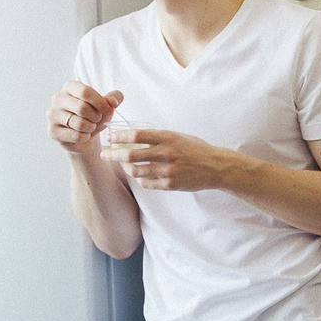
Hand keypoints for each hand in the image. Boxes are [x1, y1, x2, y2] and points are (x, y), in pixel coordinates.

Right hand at [49, 82, 120, 153]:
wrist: (84, 136)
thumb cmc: (94, 115)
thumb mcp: (107, 105)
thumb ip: (115, 98)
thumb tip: (113, 101)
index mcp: (70, 87)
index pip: (85, 92)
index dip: (100, 103)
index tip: (109, 110)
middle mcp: (57, 98)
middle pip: (82, 108)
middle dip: (96, 117)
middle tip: (98, 120)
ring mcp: (52, 115)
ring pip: (79, 123)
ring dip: (91, 127)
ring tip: (91, 127)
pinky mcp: (52, 131)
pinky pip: (75, 136)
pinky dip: (85, 137)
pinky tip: (85, 135)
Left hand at [108, 128, 238, 191]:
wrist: (216, 167)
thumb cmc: (197, 150)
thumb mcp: (179, 137)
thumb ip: (159, 138)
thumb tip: (134, 137)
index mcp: (168, 138)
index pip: (137, 135)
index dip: (120, 136)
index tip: (110, 137)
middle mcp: (166, 153)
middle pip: (130, 154)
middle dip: (113, 154)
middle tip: (105, 154)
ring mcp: (168, 171)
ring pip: (136, 170)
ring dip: (126, 167)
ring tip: (123, 165)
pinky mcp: (170, 185)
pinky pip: (146, 183)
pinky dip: (140, 179)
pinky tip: (140, 175)